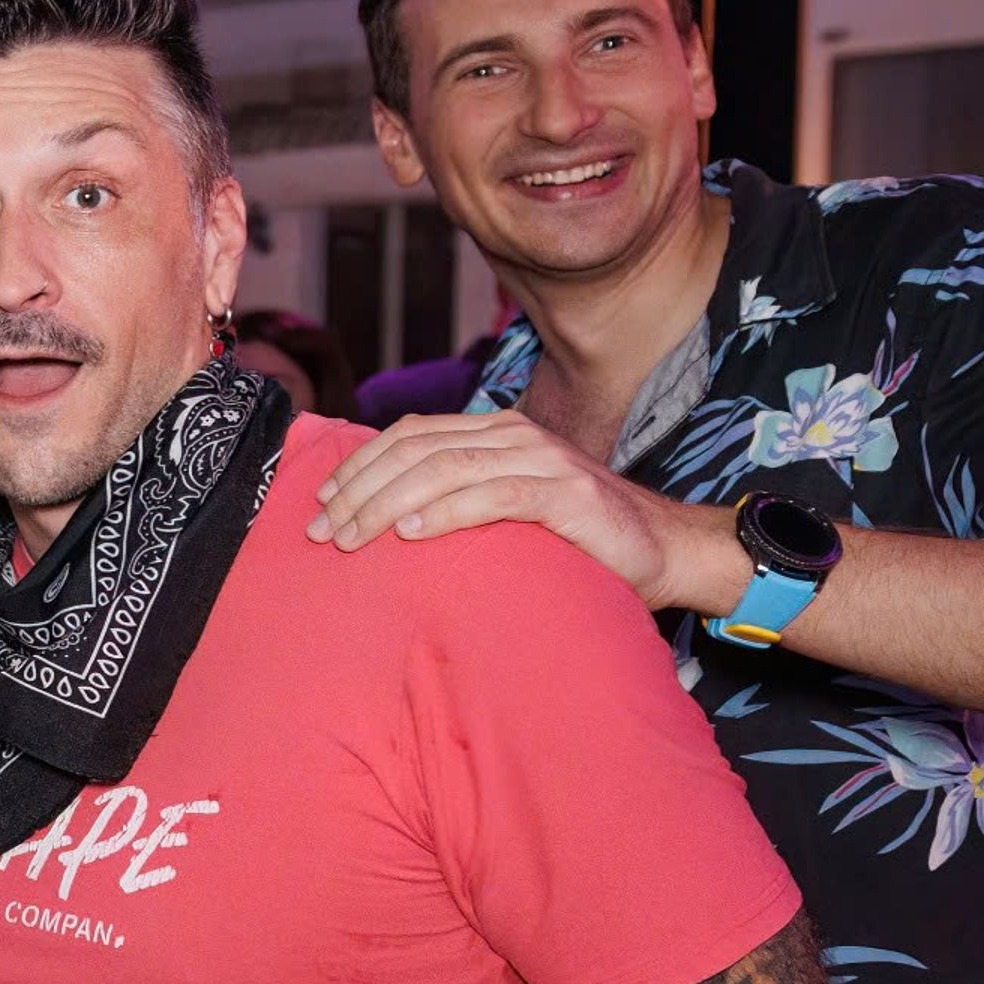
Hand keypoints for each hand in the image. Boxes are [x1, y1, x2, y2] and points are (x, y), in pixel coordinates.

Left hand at [308, 412, 744, 613]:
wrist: (664, 551)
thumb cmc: (576, 539)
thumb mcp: (505, 511)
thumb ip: (458, 500)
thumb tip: (383, 520)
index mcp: (494, 431)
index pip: (409, 436)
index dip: (359, 466)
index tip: (319, 505)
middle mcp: (514, 434)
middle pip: (416, 451)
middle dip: (359, 490)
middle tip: (322, 532)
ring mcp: (544, 459)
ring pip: (444, 469)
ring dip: (386, 504)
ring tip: (351, 537)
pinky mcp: (568, 493)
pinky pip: (494, 495)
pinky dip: (445, 512)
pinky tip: (410, 532)